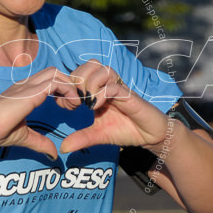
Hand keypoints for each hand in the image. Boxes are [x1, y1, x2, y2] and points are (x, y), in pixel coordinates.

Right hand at [0, 67, 79, 158]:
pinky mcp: (31, 91)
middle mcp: (26, 84)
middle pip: (54, 71)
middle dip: (68, 84)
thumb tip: (53, 154)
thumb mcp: (25, 137)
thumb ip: (40, 142)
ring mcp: (28, 86)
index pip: (47, 79)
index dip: (61, 89)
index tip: (65, 107)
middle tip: (72, 104)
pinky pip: (56, 82)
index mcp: (23, 91)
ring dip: (70, 86)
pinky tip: (69, 106)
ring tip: (72, 105)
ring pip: (56, 73)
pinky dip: (68, 91)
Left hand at [58, 60, 172, 152]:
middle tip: (77, 100)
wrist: (150, 136)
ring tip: (87, 103)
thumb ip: (81, 138)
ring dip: (90, 84)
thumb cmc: (125, 130)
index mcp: (99, 90)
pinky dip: (102, 94)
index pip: (81, 71)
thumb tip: (63, 148)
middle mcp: (109, 85)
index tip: (67, 104)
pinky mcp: (130, 97)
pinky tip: (97, 108)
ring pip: (103, 69)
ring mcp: (120, 89)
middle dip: (79, 79)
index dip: (70, 84)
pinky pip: (114, 87)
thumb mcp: (98, 135)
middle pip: (92, 64)